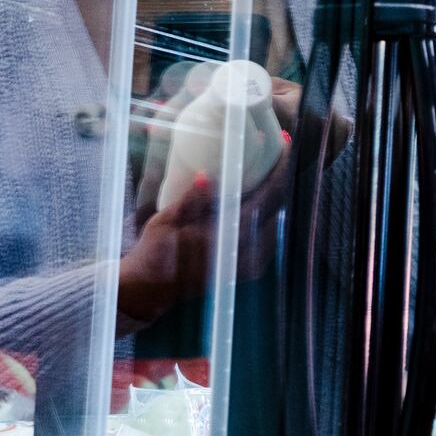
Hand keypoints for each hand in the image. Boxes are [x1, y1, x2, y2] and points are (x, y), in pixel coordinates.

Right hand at [119, 126, 292, 322]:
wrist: (150, 292)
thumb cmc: (154, 255)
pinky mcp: (251, 267)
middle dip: (280, 175)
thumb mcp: (165, 223)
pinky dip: (268, 211)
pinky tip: (259, 194)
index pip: (269, 196)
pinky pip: (270, 232)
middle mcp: (250, 250)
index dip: (279, 168)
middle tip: (278, 149)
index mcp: (233, 237)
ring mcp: (254, 262)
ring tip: (269, 166)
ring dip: (275, 193)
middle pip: (279, 205)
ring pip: (277, 218)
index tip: (285, 143)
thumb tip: (205, 177)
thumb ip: (190, 200)